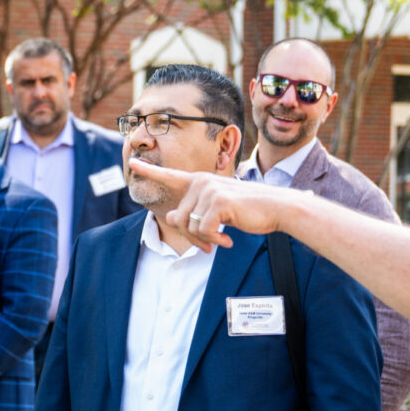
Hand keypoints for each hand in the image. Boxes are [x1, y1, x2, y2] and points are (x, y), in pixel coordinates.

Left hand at [160, 169, 287, 245]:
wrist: (276, 208)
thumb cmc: (248, 210)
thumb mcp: (216, 210)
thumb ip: (192, 211)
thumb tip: (168, 216)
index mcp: (199, 181)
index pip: (170, 176)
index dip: (150, 171)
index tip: (133, 164)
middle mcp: (201, 181)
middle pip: (177, 219)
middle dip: (192, 238)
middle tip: (208, 246)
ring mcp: (209, 190)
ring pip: (188, 227)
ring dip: (204, 241)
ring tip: (219, 241)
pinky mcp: (218, 202)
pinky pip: (203, 231)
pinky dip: (214, 241)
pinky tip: (227, 240)